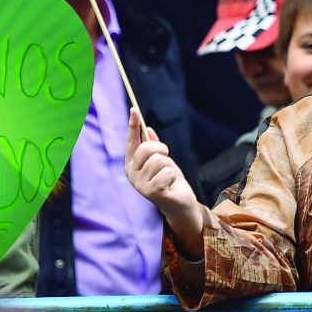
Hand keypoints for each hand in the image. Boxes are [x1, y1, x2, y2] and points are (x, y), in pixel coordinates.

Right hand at [125, 108, 203, 257]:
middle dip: (162, 149)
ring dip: (169, 166)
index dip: (133, 125)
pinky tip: (170, 185)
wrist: (180, 203)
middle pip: (147, 148)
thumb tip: (146, 127)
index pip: (131, 141)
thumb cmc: (169, 180)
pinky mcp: (151, 192)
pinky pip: (166, 172)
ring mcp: (140, 184)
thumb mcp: (162, 159)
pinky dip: (173, 176)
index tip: (134, 109)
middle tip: (167, 158)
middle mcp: (132, 174)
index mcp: (132, 164)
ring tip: (168, 176)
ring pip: (159, 160)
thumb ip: (153, 145)